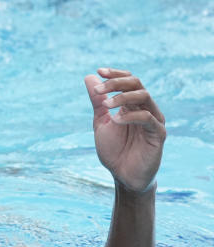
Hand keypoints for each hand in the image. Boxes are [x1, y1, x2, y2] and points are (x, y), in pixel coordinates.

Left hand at [85, 68, 165, 192]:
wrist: (122, 175)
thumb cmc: (114, 149)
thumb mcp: (101, 121)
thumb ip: (98, 101)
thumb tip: (89, 77)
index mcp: (133, 104)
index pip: (129, 80)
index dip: (116, 74)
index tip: (99, 71)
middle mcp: (145, 109)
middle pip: (137, 84)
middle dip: (116, 83)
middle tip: (98, 90)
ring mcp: (153, 120)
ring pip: (144, 96)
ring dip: (122, 97)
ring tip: (106, 105)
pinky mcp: (158, 134)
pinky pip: (148, 118)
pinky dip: (130, 116)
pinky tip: (115, 120)